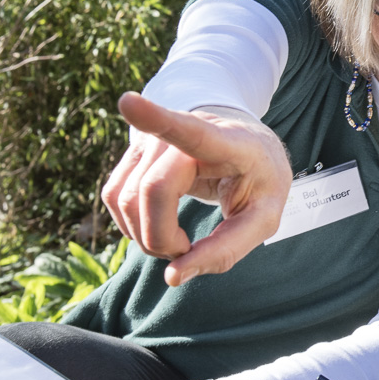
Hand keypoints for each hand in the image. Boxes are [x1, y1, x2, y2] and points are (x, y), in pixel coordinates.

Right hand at [102, 92, 292, 285]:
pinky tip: (159, 226)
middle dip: (161, 237)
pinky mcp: (135, 152)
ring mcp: (156, 138)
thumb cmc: (260, 183)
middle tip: (186, 250)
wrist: (251, 148)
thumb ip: (227, 250)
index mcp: (230, 142)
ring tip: (178, 239)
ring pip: (125, 196)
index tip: (127, 102)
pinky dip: (131, 224)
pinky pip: (114, 195)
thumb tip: (172, 276)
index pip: (192, 130)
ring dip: (145, 235)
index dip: (157, 118)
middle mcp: (187, 131)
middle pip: (153, 189)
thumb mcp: (264, 219)